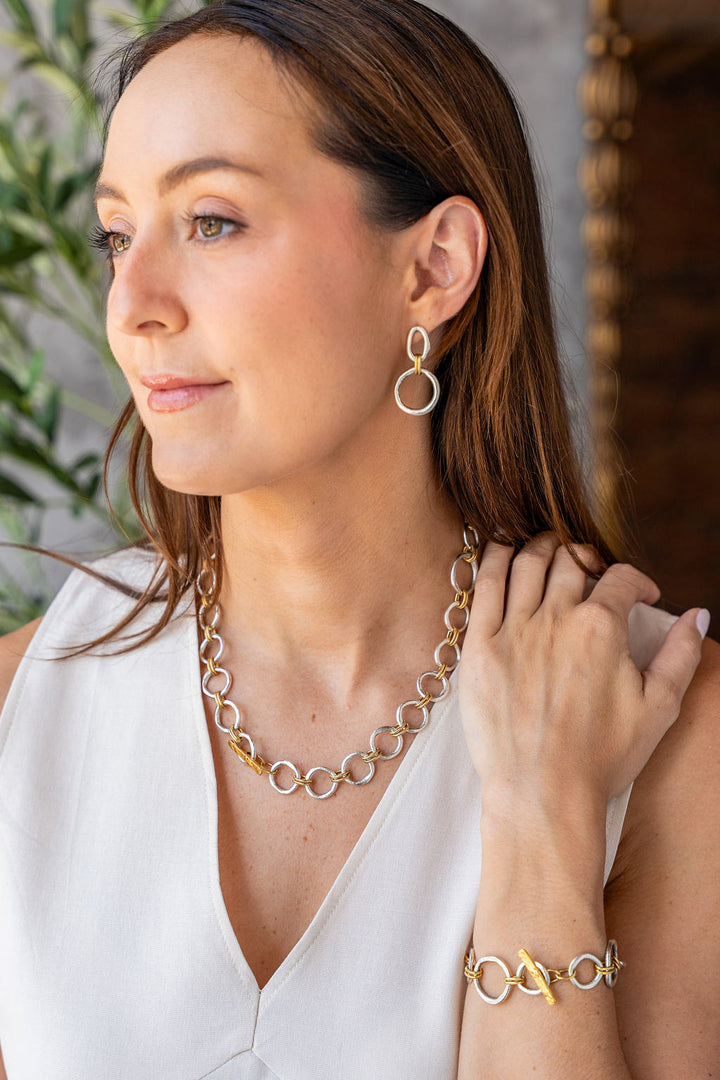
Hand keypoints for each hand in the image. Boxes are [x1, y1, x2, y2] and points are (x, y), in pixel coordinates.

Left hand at [457, 532, 704, 814]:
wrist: (541, 792)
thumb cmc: (601, 757)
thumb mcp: (659, 707)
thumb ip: (681, 655)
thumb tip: (698, 615)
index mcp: (602, 628)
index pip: (620, 578)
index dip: (636, 580)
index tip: (640, 594)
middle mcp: (556, 619)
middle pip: (569, 560)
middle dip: (584, 555)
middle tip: (587, 567)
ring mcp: (513, 630)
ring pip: (526, 562)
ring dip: (540, 546)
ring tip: (546, 550)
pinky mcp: (479, 646)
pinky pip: (484, 585)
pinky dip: (495, 560)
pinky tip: (502, 554)